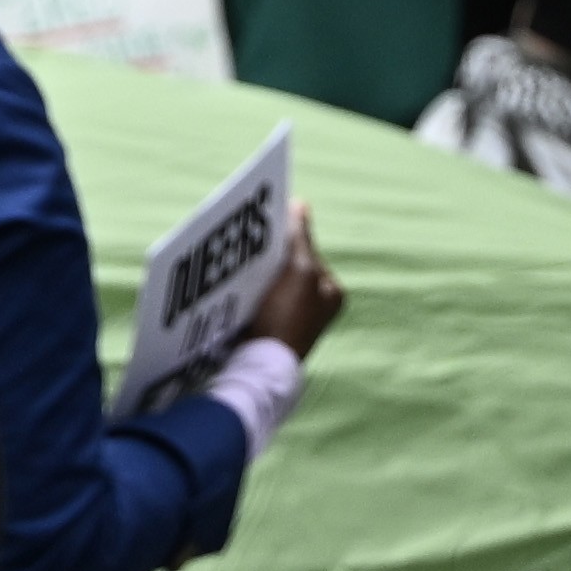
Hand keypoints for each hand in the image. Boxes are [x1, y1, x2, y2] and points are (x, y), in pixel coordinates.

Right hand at [243, 207, 341, 361]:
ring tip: (242, 263)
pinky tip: (238, 284)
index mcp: (332, 291)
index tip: (266, 226)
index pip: (308, 250)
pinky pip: (260, 296)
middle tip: (251, 246)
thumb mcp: (300, 271)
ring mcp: (293, 317)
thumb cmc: (287, 318)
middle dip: (272, 256)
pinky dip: (251, 288)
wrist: (260, 365)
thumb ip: (301, 238)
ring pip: (273, 280)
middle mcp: (317, 305)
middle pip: (290, 265)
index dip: (289, 236)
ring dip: (259, 271)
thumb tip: (299, 205)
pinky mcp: (271, 326)